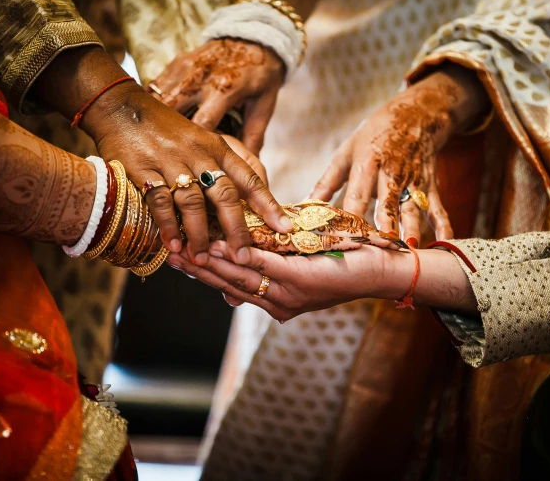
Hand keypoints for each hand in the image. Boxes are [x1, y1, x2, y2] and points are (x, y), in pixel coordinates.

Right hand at [34, 46, 292, 265]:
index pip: (250, 178)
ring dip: (199, 233)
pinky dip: (167, 226)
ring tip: (204, 257)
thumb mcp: (206, 136)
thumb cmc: (169, 128)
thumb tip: (257, 188)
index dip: (268, 204)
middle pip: (225, 195)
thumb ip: (231, 160)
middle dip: (236, 229)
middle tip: (243, 256)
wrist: (124, 108)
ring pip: (193, 202)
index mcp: (218, 147)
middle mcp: (199, 154)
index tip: (283, 226)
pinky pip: (160, 202)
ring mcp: (171, 162)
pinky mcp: (144, 170)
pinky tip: (173, 246)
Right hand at [148, 39, 284, 153]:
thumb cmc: (261, 75)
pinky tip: (150, 119)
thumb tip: (250, 166)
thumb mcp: (264, 105)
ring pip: (159, 97)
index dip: (193, 146)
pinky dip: (152, 103)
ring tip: (151, 138)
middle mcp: (201, 78)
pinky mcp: (178, 62)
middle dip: (166, 133)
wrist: (255, 37)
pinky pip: (156, 85)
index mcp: (224, 89)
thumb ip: (254, 135)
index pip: (201, 123)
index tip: (189, 162)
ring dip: (154, 118)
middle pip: (172, 110)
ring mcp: (186, 68)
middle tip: (162, 152)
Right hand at [167, 242, 410, 321]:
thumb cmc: (342, 264)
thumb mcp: (301, 269)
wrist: (379, 273)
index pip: (230, 288)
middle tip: (170, 254)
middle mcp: (277, 303)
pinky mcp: (299, 280)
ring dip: (209, 263)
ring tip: (184, 249)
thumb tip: (237, 276)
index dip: (203, 274)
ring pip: (239, 276)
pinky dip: (238, 255)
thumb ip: (271, 270)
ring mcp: (287, 294)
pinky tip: (219, 245)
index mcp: (275, 302)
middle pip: (227, 285)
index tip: (178, 259)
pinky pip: (262, 265)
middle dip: (197, 269)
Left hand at [311, 66, 488, 242]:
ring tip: (408, 251)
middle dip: (385, 225)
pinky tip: (443, 244)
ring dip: (412, 230)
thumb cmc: (373, 136)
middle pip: (388, 203)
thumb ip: (327, 182)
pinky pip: (438, 208)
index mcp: (367, 163)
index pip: (357, 194)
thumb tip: (303, 205)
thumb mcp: (347, 152)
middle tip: (380, 249)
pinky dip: (443, 227)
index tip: (345, 237)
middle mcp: (392, 173)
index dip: (352, 216)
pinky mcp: (430, 185)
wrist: (415, 115)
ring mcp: (413, 180)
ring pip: (413, 208)